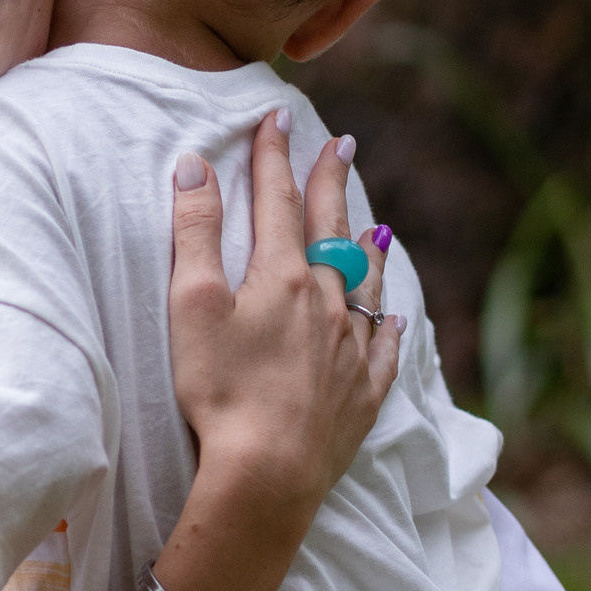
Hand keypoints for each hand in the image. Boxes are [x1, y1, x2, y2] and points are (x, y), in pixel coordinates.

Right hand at [167, 111, 399, 530]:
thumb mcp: (193, 305)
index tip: (276, 118)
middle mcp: (327, 303)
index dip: (274, 155)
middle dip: (332, 185)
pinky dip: (390, 327)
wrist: (268, 472)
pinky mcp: (362, 395)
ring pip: (367, 285)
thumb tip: (194, 165)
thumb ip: (195, 232)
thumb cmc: (221, 390)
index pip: (277, 201)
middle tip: (342, 146)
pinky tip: (397, 317)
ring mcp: (351, 350)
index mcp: (283, 277)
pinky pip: (385, 350)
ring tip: (377, 227)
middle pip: (332, 231)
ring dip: (369, 250)